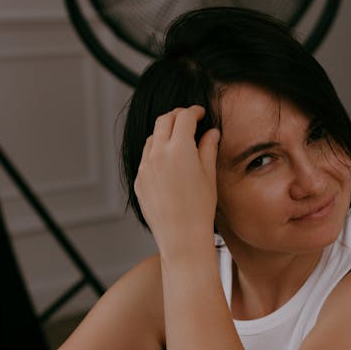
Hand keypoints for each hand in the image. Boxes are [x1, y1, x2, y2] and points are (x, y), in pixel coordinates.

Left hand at [134, 105, 219, 256]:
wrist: (182, 237)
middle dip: (177, 116)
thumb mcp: (209, 176)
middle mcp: (158, 154)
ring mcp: (145, 167)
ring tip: (177, 140)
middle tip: (188, 119)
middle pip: (164, 121)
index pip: (185, 117)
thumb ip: (208, 149)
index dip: (194, 111)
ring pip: (152, 138)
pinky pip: (146, 159)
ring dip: (164, 133)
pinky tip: (168, 162)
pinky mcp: (139, 181)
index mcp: (179, 149)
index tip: (200, 113)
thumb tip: (211, 132)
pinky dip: (156, 153)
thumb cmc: (200, 209)